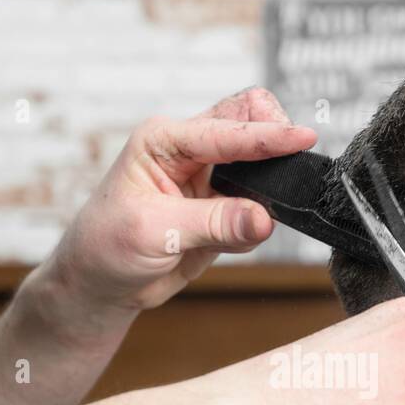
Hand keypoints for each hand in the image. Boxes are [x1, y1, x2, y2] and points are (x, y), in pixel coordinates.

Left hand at [51, 87, 316, 314]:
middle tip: (294, 166)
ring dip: (271, 183)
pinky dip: (260, 220)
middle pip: (248, 120)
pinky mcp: (222, 208)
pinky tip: (237, 239)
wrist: (100, 283)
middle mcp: (189, 151)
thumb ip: (214, 223)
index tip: (304, 137)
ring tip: (266, 212)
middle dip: (274, 137)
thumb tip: (264, 219)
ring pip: (259, 163)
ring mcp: (209, 178)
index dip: (267, 135)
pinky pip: (258, 207)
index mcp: (164, 140)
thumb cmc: (107, 246)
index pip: (226, 131)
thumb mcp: (155, 232)